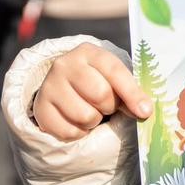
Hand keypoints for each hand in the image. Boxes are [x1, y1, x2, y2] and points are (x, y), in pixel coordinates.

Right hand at [31, 44, 151, 141]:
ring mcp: (49, 86)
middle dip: (111, 106)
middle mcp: (65, 64)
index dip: (132, 93)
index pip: (114, 71)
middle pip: (100, 95)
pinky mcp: (40, 108)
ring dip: (95, 121)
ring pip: (85, 116)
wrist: (63, 85)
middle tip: (108, 105)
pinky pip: (70, 131)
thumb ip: (130, 91)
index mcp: (88, 52)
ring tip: (92, 111)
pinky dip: (80, 132)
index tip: (145, 112)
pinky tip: (77, 120)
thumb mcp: (114, 77)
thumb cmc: (97, 80)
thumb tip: (145, 111)